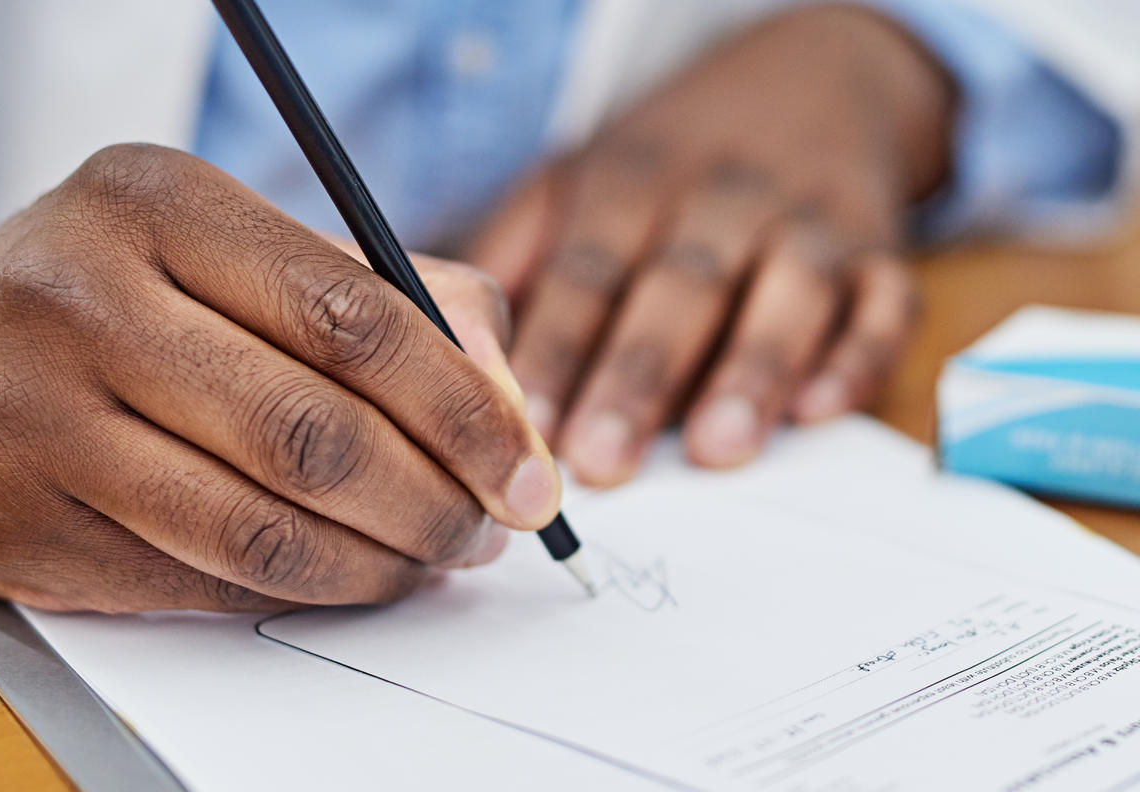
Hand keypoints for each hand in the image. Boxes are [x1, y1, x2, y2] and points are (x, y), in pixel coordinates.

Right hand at [0, 144, 559, 611]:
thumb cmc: (113, 293)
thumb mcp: (236, 249)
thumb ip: (392, 299)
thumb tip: (510, 406)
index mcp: (151, 202)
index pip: (351, 316)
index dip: (464, 409)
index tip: (527, 471)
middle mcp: (73, 299)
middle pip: (310, 436)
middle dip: (431, 503)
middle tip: (484, 531)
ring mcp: (25, 420)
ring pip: (255, 530)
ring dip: (373, 566)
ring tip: (423, 561)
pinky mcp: (5, 527)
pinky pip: (194, 586)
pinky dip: (292, 594)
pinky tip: (332, 576)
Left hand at [470, 4, 950, 483]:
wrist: (808, 81)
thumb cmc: (666, 164)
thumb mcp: (576, 179)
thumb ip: (517, 256)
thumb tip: (452, 351)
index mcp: (634, 181)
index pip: (587, 268)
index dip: (555, 348)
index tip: (522, 426)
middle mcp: (724, 195)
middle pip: (678, 285)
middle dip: (638, 375)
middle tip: (601, 462)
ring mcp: (810, 221)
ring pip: (786, 292)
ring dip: (751, 370)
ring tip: (713, 450)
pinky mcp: (883, 253)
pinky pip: (884, 303)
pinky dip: (859, 357)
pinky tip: (821, 412)